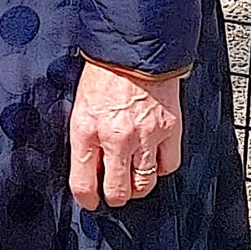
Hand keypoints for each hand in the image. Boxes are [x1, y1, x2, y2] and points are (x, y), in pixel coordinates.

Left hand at [69, 61, 182, 209]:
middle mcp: (115, 138)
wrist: (134, 48)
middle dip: (115, 197)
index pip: (84, 183)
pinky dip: (161, 168)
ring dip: (138, 187)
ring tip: (133, 180)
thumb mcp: (80, 105)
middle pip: (118, 191)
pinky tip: (153, 160)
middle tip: (114, 192)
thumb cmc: (103, 73)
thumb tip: (89, 166)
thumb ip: (84, 138)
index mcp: (86, 131)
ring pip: (144, 184)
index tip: (90, 201)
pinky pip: (168, 166)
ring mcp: (145, 136)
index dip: (87, 200)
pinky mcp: (170, 129)